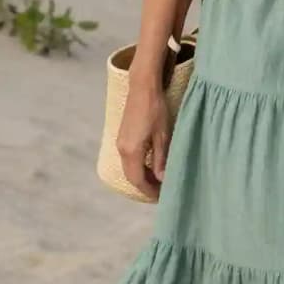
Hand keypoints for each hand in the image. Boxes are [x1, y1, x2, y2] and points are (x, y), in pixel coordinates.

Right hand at [116, 78, 171, 201]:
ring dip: (142, 176)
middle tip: (161, 191)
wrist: (142, 87)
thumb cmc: (155, 109)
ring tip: (158, 180)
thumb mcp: (163, 135)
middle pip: (131, 176)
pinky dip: (138, 167)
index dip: (149, 191)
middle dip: (145, 186)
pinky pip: (128, 159)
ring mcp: (120, 142)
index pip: (138, 179)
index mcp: (132, 151)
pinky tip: (151, 165)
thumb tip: (161, 179)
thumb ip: (161, 159)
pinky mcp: (122, 136)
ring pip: (129, 167)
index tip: (161, 196)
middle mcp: (122, 148)